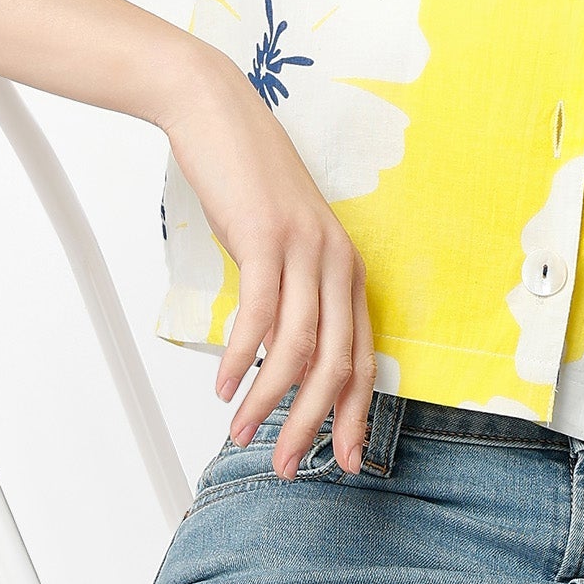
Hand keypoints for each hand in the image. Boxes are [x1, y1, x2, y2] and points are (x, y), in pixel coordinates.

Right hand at [157, 46, 375, 477]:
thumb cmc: (247, 184)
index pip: (363, 359)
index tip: (340, 461)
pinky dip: (243, 358)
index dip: (353, 415)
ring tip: (242, 434)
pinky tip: (225, 385)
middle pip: (338, 364)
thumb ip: (291, 297)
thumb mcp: (280, 247)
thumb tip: (279, 359)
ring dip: (269, 402)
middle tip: (289, 468)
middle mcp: (338, 262)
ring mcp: (306, 250)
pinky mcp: (268, 238)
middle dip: (315, 425)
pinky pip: (262, 314)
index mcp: (347, 270)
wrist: (220, 115)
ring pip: (301, 348)